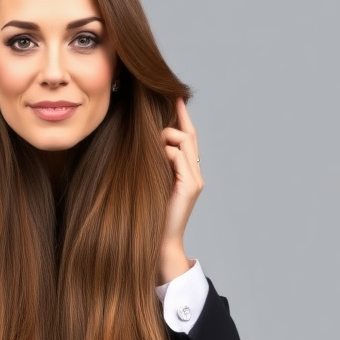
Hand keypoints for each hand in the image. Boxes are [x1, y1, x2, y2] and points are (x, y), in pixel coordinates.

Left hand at [159, 97, 202, 282]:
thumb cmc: (147, 214)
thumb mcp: (149, 180)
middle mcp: (195, 173)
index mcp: (186, 171)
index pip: (187, 137)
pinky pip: (177, 157)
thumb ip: (152, 162)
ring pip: (184, 142)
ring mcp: (195, 179)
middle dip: (176, 119)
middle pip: (188, 135)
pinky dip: (164, 152)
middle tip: (159, 109)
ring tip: (151, 142)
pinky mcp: (190, 186)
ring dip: (165, 137)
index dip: (182, 117)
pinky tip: (154, 157)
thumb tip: (144, 140)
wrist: (157, 242)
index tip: (175, 97)